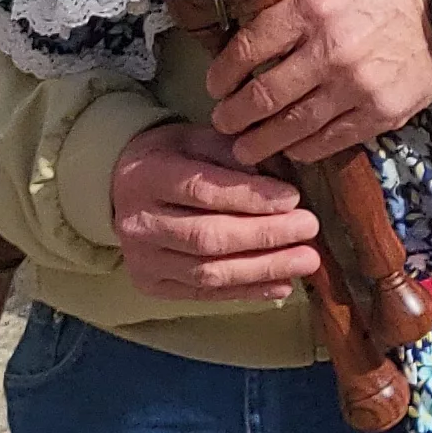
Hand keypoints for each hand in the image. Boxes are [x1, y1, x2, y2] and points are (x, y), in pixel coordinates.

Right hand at [109, 124, 321, 299]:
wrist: (122, 188)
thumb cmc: (173, 157)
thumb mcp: (198, 139)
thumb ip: (236, 157)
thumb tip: (282, 182)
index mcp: (148, 177)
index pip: (202, 191)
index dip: (250, 197)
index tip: (293, 198)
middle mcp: (139, 223)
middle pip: (207, 236)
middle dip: (264, 235)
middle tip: (309, 228)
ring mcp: (143, 259)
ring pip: (207, 272)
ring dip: (262, 269)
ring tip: (306, 260)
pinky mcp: (152, 285)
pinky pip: (204, 293)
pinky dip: (246, 292)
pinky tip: (282, 284)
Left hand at [204, 0, 431, 168]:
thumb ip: (293, 13)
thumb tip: (248, 46)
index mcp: (312, 8)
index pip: (247, 49)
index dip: (221, 75)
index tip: (214, 86)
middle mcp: (330, 49)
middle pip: (262, 96)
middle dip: (232, 116)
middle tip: (223, 123)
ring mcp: (356, 86)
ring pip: (290, 127)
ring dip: (259, 142)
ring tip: (245, 148)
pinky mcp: (380, 113)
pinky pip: (328, 141)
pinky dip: (302, 149)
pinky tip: (290, 149)